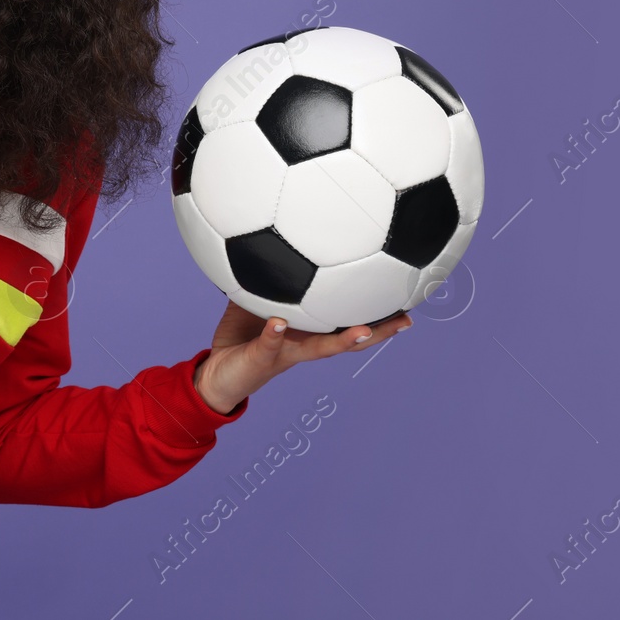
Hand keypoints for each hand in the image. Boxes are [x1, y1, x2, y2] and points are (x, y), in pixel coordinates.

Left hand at [192, 299, 412, 414]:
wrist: (215, 372)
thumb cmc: (239, 336)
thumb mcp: (253, 303)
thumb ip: (267, 281)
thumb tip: (275, 246)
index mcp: (306, 332)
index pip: (344, 321)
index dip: (373, 313)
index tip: (403, 299)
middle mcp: (302, 345)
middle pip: (347, 339)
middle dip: (377, 331)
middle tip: (405, 320)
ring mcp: (284, 354)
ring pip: (319, 349)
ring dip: (341, 341)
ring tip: (362, 331)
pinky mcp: (260, 359)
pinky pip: (268, 344)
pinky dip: (274, 333)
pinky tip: (278, 322)